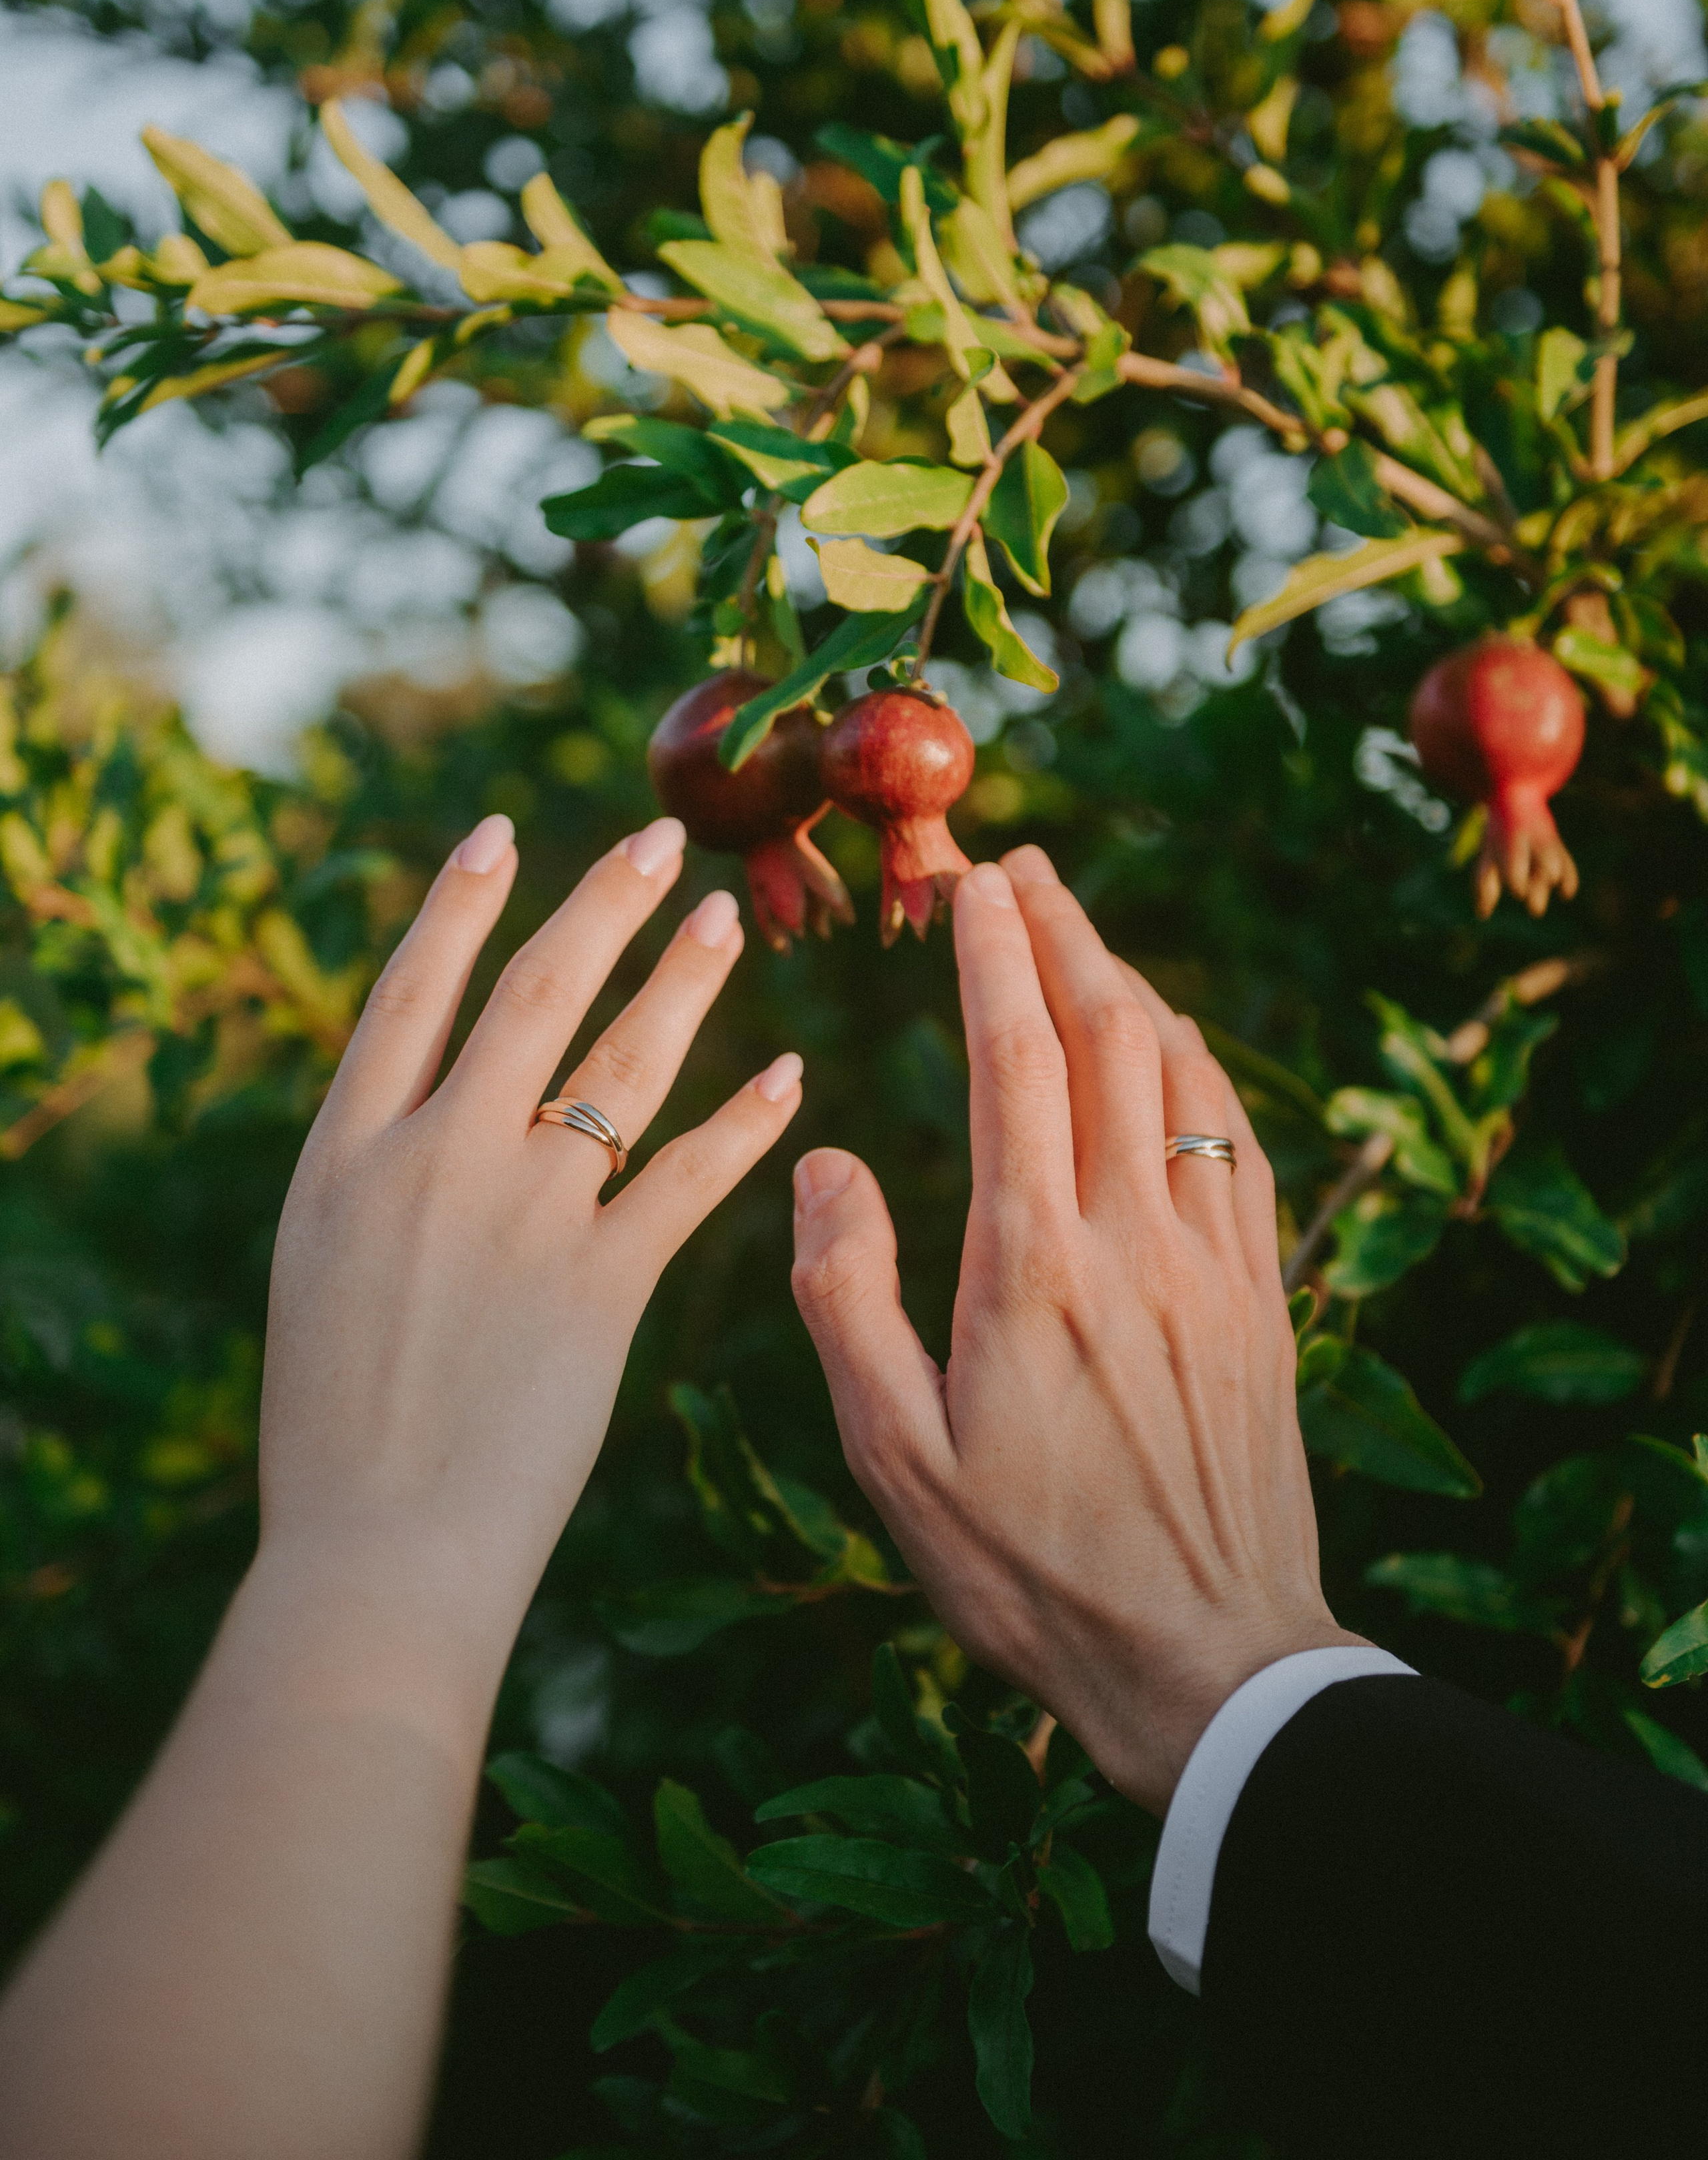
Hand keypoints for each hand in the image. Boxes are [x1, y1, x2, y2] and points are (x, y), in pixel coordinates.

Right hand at [263, 809, 802, 1695]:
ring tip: (730, 918)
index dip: (459, 906)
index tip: (503, 834)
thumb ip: (374, 1180)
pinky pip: (688, 1177)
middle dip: (602, 904)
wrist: (371, 1558)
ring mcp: (518, 1217)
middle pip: (532, 995)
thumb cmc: (332, 1435)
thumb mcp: (317, 1274)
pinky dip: (743, 1122)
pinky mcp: (600, 1286)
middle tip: (664, 837)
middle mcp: (431, 1160)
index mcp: (342, 1156)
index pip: (409, 994)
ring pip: (619, 1062)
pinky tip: (786, 1077)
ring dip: (682, 980)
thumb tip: (423, 1109)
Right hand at [789, 844, 1360, 1815]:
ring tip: (1081, 935)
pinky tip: (1173, 1051)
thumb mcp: (894, 1456)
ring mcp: (1214, 1265)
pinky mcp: (1261, 1301)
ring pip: (1183, 1076)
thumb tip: (823, 1159)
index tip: (971, 879)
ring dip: (1130, 986)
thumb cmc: (1030, 1572)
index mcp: (1032, 1267)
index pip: (1018, 1061)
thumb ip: (846, 1297)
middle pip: (1110, 1036)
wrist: (1209, 1662)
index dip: (995, 954)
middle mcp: (1136, 1240)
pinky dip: (1198, 1069)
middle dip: (1063, 934)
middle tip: (1021, 867)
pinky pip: (1238, 1144)